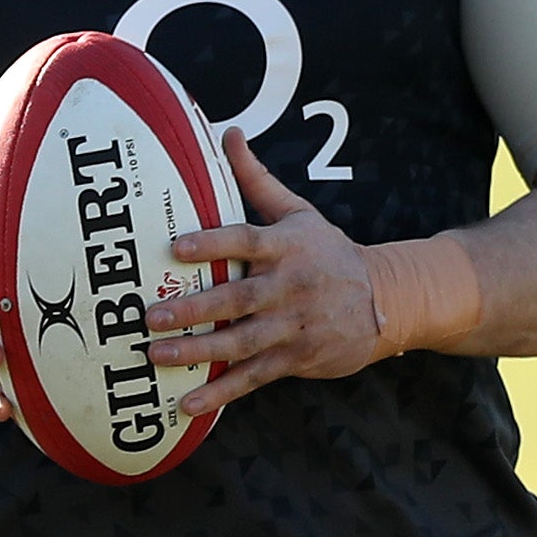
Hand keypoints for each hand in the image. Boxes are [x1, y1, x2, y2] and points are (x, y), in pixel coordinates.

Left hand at [142, 129, 379, 414]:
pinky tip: (189, 404)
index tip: (176, 247)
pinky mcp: (296, 359)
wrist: (385, 300)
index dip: (212, 243)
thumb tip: (228, 132)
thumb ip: (257, 179)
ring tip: (158, 356)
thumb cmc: (328, 252)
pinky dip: (222, 393)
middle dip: (194, 309)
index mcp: (287, 246)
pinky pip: (254, 377)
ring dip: (198, 353)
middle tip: (151, 315)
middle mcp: (290, 286)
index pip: (246, 241)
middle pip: (238, 298)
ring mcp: (294, 326)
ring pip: (241, 342)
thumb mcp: (298, 213)